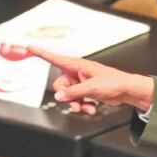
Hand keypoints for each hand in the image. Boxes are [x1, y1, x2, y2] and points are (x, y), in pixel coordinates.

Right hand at [28, 46, 153, 114]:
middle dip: (67, 96)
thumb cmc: (114, 82)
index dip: (41, 53)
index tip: (29, 47)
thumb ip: (73, 92)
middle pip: (60, 85)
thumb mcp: (91, 87)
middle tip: (75, 101)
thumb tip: (60, 96)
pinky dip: (82, 105)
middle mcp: (77, 73)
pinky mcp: (86, 92)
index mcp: (77, 65)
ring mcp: (81, 83)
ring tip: (86, 107)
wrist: (127, 91)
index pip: (55, 58)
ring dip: (75, 103)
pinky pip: (77, 100)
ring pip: (68, 95)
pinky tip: (91, 108)